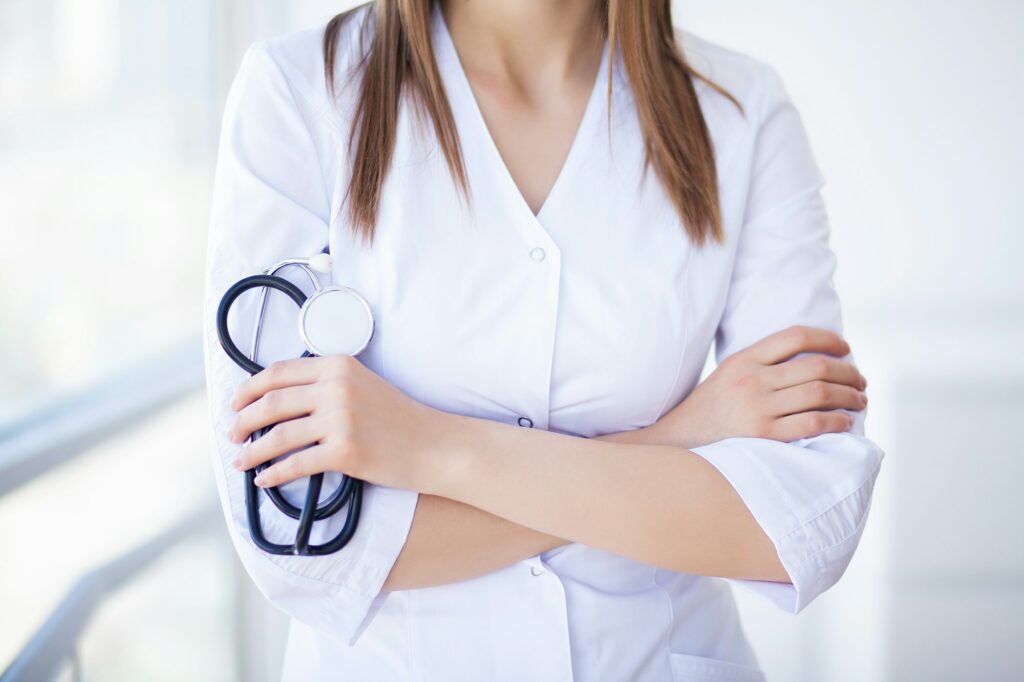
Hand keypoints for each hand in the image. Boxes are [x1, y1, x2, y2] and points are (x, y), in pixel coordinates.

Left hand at [226, 355, 448, 490]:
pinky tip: (264, 478)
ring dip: (252, 450)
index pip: (279, 373)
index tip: (235, 403)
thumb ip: (327, 383)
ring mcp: (341, 420)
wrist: (434, 444)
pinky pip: (296, 464)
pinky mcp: (346, 452)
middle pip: (272, 403)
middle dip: (244, 420)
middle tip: (232, 433)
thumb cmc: (399, 418)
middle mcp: (338, 388)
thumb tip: (280, 398)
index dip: (249, 389)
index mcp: (339, 365)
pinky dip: (274, 473)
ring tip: (240, 460)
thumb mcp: (364, 384)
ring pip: (279, 436)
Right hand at [651, 326, 866, 447]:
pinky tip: (845, 423)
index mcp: (744, 360)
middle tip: (861, 381)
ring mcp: (757, 408)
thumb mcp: (727, 375)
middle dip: (848, 372)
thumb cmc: (708, 411)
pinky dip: (836, 421)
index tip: (846, 349)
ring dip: (849, 397)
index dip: (828, 340)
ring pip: (820, 394)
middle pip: (816, 366)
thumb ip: (760, 364)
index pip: (796, 337)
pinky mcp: (763, 436)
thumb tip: (808, 360)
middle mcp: (752, 380)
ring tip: (859, 401)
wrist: (677, 443)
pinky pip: (812, 423)